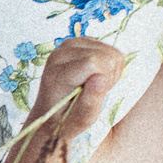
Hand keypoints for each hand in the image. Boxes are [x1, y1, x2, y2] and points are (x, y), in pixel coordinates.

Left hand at [23, 38, 123, 157]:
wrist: (51, 113)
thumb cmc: (66, 120)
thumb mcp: (80, 120)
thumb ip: (90, 101)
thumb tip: (101, 77)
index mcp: (58, 73)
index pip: (94, 62)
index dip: (105, 79)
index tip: (99, 94)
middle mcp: (61, 53)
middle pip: (106, 55)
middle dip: (109, 76)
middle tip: (97, 92)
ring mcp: (70, 45)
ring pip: (111, 52)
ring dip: (110, 72)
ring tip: (95, 86)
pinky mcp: (80, 42)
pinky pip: (110, 50)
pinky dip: (109, 65)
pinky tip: (96, 77)